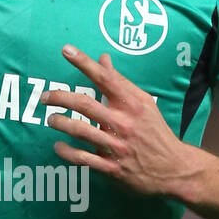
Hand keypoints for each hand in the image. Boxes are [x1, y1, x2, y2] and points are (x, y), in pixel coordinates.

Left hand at [40, 45, 207, 197]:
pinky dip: (66, 152)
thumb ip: (121, 82)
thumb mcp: (144, 104)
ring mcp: (116, 146)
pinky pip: (83, 159)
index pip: (105, 78)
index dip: (84, 63)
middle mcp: (123, 123)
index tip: (66, 50)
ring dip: (60, 123)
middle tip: (45, 96)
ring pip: (81, 131)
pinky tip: (58, 146)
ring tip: (52, 119)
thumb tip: (103, 59)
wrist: (174, 169)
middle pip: (85, 104)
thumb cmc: (156, 132)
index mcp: (131, 105)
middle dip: (60, 97)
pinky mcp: (112, 168)